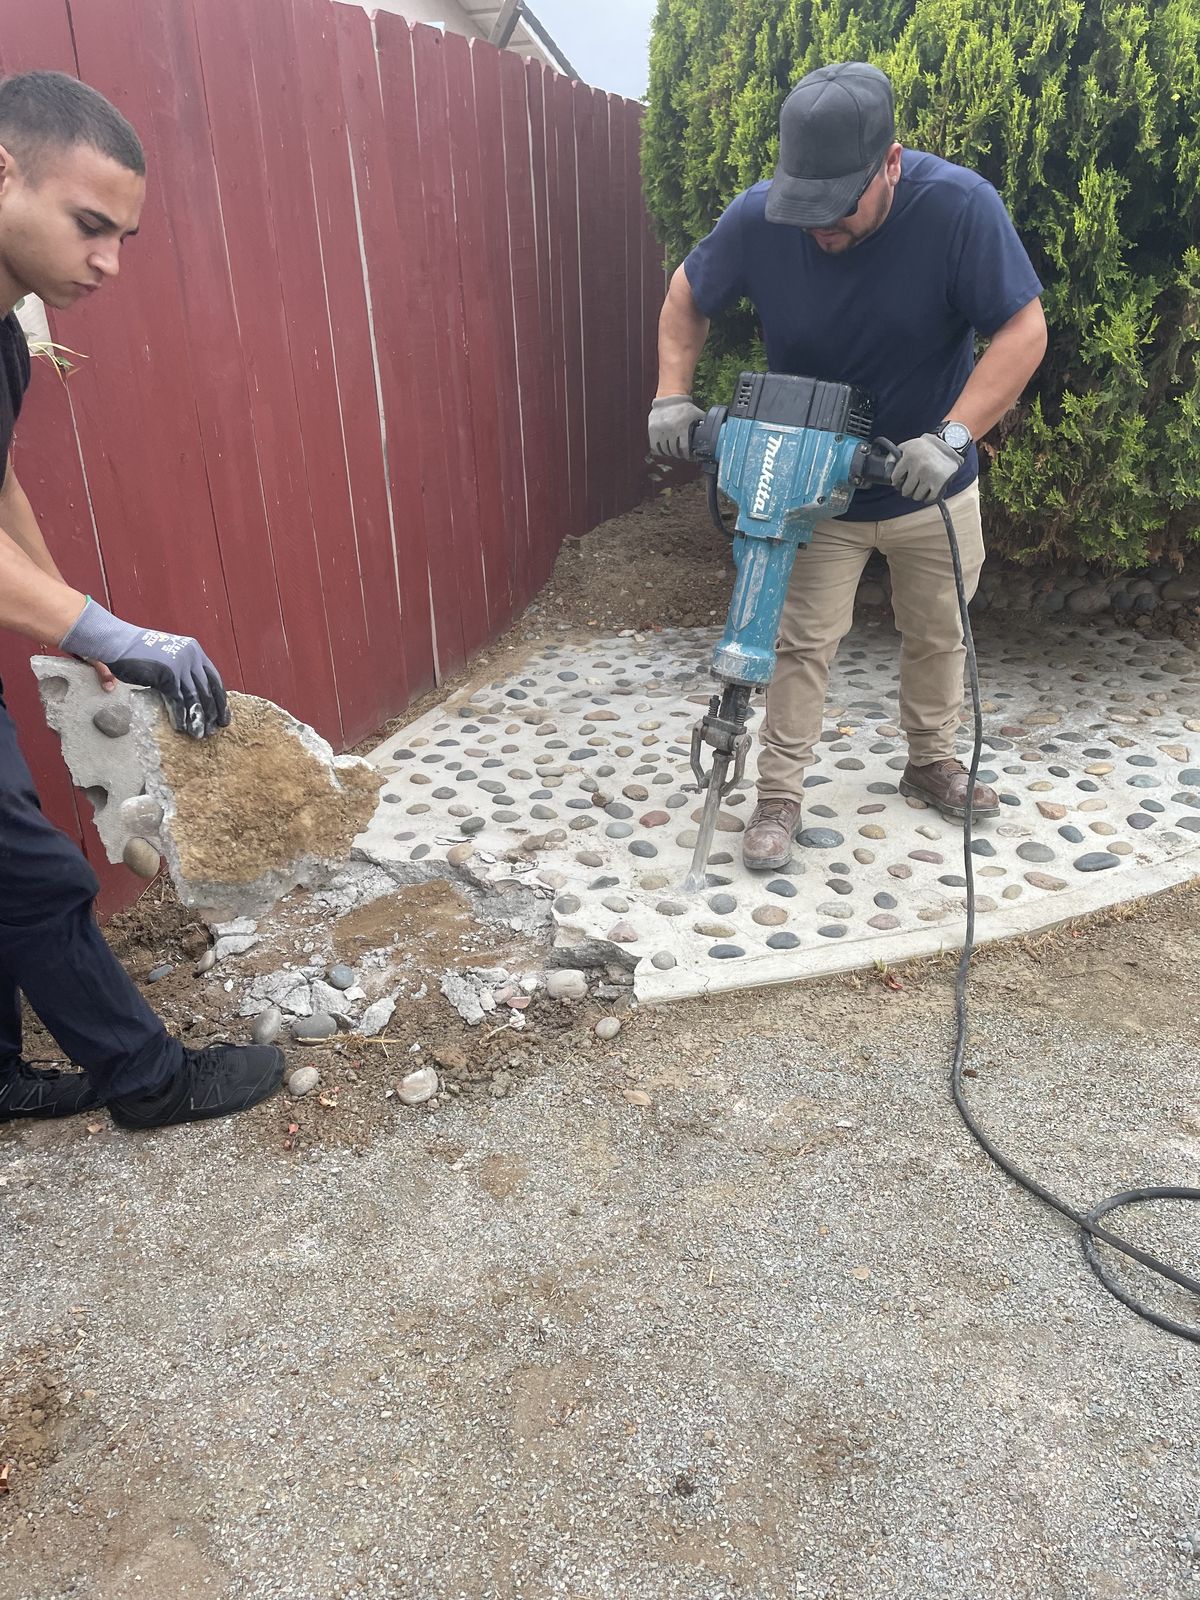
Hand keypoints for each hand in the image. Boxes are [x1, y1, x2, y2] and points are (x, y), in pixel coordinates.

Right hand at [60, 599, 229, 738]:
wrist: (117, 642)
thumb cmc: (138, 652)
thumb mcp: (167, 657)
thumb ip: (181, 671)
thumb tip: (190, 694)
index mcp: (194, 650)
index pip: (214, 678)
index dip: (219, 698)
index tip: (223, 715)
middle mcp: (192, 656)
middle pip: (208, 689)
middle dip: (213, 712)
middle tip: (215, 729)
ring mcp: (181, 664)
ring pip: (195, 697)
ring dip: (198, 718)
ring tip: (200, 733)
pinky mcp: (168, 675)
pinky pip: (179, 700)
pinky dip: (182, 715)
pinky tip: (182, 727)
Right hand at [648, 394, 704, 459]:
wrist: (669, 398)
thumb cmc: (684, 407)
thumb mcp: (696, 414)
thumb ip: (704, 423)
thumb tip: (715, 431)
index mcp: (682, 428)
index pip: (684, 449)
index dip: (687, 455)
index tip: (688, 457)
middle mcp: (670, 430)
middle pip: (674, 451)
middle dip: (679, 454)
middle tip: (681, 454)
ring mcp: (660, 430)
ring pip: (664, 450)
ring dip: (670, 453)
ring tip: (673, 452)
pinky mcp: (652, 430)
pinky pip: (655, 447)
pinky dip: (659, 451)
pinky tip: (664, 450)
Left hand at [890, 433, 962, 503]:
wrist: (949, 446)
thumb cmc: (926, 447)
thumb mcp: (907, 446)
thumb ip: (894, 456)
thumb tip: (886, 469)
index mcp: (909, 457)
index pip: (895, 478)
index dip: (897, 481)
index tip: (900, 481)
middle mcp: (918, 467)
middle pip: (906, 490)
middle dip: (907, 489)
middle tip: (912, 484)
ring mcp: (929, 476)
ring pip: (917, 496)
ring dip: (918, 493)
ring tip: (921, 485)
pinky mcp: (939, 483)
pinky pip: (929, 498)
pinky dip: (928, 497)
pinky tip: (928, 490)